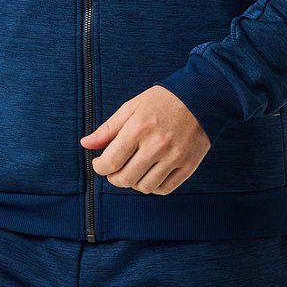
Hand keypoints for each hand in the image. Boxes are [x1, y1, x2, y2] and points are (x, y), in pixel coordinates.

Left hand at [79, 85, 211, 194]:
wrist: (201, 97)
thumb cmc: (163, 101)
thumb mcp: (132, 107)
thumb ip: (108, 128)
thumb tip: (86, 144)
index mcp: (139, 128)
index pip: (111, 161)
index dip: (100, 167)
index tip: (99, 163)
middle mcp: (157, 145)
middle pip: (125, 178)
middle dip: (114, 176)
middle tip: (115, 168)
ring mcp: (174, 157)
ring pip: (144, 187)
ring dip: (134, 182)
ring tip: (134, 169)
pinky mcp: (188, 166)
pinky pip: (164, 189)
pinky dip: (153, 186)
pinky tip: (151, 172)